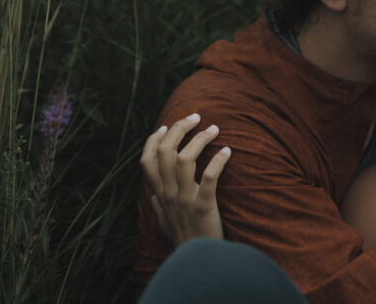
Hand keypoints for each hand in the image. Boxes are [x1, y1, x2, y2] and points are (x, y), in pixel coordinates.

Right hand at [140, 113, 229, 245]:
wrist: (197, 259)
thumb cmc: (182, 238)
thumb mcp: (163, 222)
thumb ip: (157, 205)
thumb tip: (153, 193)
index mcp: (160, 194)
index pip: (147, 160)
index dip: (153, 140)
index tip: (165, 126)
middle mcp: (168, 194)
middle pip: (165, 152)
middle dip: (179, 129)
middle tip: (196, 116)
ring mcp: (184, 199)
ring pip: (184, 159)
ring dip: (200, 139)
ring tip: (215, 129)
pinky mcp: (203, 206)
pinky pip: (209, 178)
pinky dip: (218, 161)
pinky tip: (228, 152)